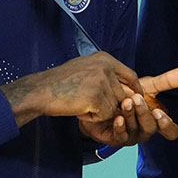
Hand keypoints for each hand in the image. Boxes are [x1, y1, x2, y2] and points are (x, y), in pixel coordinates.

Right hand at [1, 51, 140, 125]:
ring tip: (80, 104)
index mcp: (105, 58)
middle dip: (110, 104)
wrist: (40, 91)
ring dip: (99, 111)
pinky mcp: (96, 96)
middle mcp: (105, 67)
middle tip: (87, 103)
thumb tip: (127, 89)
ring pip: (114, 106)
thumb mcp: (86, 68)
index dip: (135, 89)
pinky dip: (92, 118)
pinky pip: (105, 115)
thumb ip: (106, 74)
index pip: (130, 75)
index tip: (136, 98)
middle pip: (123, 94)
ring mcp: (101, 81)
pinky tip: (79, 110)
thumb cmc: (59, 82)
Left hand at [78, 66, 177, 145]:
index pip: (170, 131)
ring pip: (135, 131)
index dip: (167, 126)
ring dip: (131, 115)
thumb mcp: (148, 87)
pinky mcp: (115, 139)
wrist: (100, 97)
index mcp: (156, 121)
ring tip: (125, 101)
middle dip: (144, 114)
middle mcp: (145, 131)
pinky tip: (117, 117)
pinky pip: (120, 137)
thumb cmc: (127, 94)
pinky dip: (120, 126)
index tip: (159, 113)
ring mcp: (131, 136)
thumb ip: (167, 81)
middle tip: (137, 98)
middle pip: (151, 128)